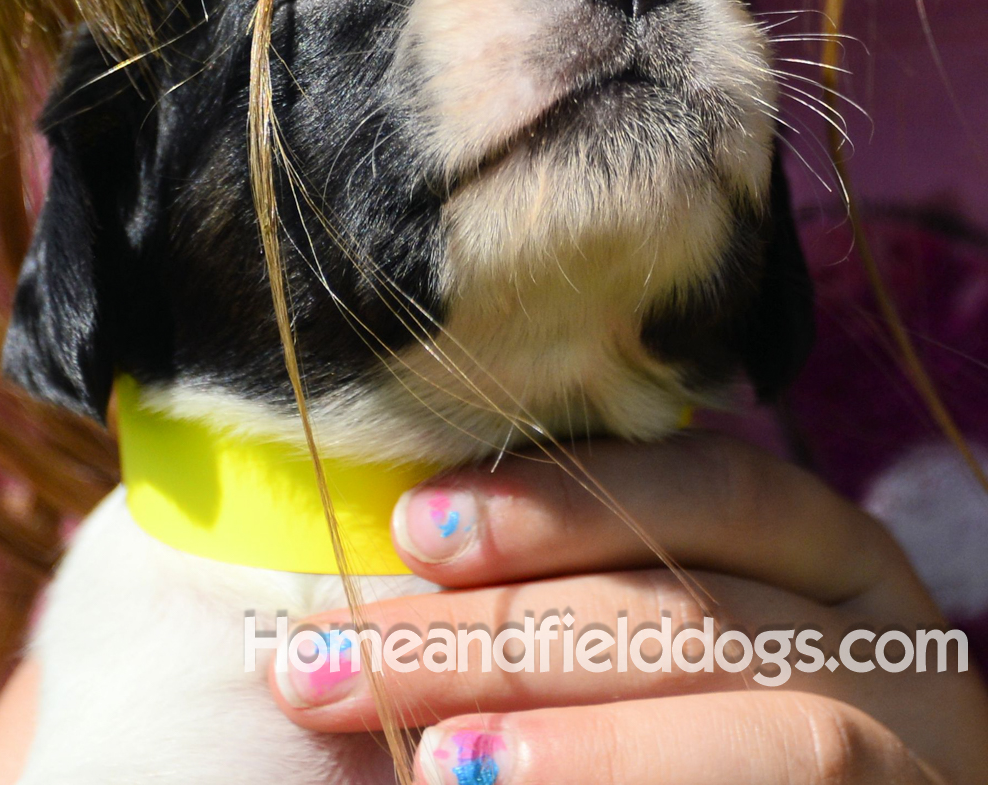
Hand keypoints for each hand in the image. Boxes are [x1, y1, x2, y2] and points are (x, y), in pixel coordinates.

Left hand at [271, 432, 987, 782]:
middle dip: (504, 635)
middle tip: (336, 661)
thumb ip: (586, 584)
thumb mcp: (691, 618)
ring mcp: (907, 753)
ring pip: (755, 732)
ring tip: (436, 768)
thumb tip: (402, 561)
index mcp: (831, 550)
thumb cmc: (734, 704)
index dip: (562, 501)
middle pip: (690, 615)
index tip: (413, 525)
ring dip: (579, 747)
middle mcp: (884, 641)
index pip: (711, 487)